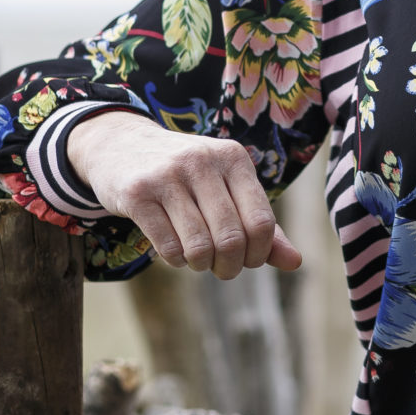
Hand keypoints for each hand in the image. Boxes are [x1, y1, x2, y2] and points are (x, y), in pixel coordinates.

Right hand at [66, 110, 301, 278]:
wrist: (120, 146)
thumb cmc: (185, 176)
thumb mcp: (226, 188)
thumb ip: (261, 225)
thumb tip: (295, 263)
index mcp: (233, 158)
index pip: (262, 222)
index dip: (260, 254)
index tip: (249, 261)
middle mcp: (202, 161)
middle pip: (232, 238)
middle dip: (230, 266)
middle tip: (222, 268)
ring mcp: (167, 175)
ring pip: (200, 246)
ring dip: (201, 265)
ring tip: (197, 259)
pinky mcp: (137, 193)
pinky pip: (168, 246)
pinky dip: (176, 260)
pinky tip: (175, 251)